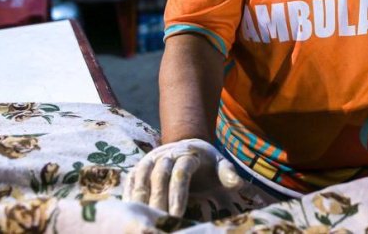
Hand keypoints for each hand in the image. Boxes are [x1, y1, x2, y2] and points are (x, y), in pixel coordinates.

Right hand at [123, 138, 242, 215]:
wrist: (187, 146)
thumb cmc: (207, 163)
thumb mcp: (221, 164)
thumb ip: (228, 173)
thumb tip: (238, 184)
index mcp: (188, 153)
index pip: (181, 173)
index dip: (178, 195)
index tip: (177, 215)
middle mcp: (167, 154)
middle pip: (159, 176)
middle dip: (158, 200)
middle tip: (159, 221)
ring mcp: (151, 159)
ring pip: (142, 177)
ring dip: (140, 199)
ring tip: (141, 219)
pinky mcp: (139, 167)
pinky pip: (131, 180)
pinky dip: (129, 195)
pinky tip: (130, 212)